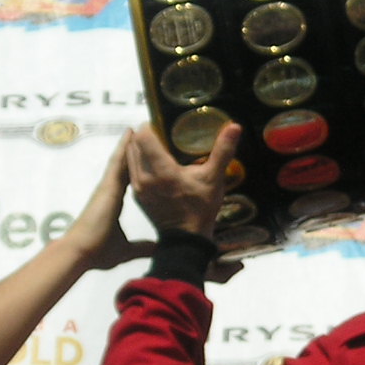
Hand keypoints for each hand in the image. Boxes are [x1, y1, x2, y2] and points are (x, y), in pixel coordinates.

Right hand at [62, 135, 151, 269]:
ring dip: (128, 144)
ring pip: (120, 161)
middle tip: (143, 134)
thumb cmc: (99, 252)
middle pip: (124, 167)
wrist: (82, 253)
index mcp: (115, 204)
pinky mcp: (106, 187)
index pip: (129, 182)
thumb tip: (157, 249)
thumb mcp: (127, 250)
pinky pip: (116, 163)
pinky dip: (123, 148)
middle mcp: (110, 192)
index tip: (144, 158)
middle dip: (132, 152)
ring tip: (137, 127)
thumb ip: (142, 248)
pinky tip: (130, 134)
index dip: (135, 169)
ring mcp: (107, 188)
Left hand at [127, 121, 242, 237]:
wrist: (187, 239)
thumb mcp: (214, 179)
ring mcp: (138, 188)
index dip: (150, 126)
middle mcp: (145, 178)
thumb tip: (234, 126)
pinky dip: (138, 162)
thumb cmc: (201, 209)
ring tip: (156, 146)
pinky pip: (131, 171)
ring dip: (139, 148)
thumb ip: (223, 151)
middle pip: (134, 144)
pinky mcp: (137, 196)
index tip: (162, 124)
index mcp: (162, 171)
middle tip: (161, 133)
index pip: (144, 137)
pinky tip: (153, 164)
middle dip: (145, 135)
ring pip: (130, 157)